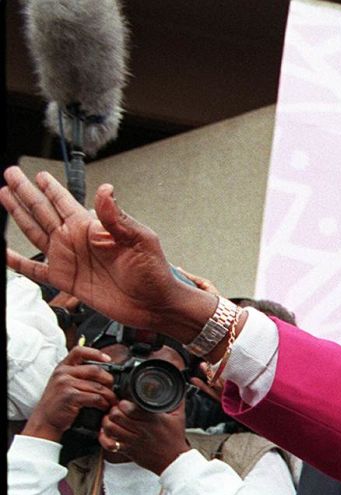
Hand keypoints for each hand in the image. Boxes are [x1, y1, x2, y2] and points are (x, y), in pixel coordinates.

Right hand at [1, 168, 216, 338]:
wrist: (156, 304)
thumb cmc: (154, 273)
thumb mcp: (140, 240)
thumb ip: (117, 217)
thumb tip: (106, 189)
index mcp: (92, 227)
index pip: (65, 201)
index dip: (50, 188)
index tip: (38, 174)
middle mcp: (76, 241)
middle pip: (43, 211)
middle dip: (25, 192)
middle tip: (10, 174)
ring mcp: (69, 259)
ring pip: (35, 233)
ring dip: (19, 215)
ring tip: (4, 196)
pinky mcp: (66, 281)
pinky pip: (35, 270)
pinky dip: (18, 263)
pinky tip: (4, 253)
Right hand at [22, 345, 115, 441]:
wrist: (45, 419)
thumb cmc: (58, 402)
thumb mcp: (63, 383)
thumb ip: (78, 374)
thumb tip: (103, 372)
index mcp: (62, 367)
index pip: (79, 351)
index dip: (96, 353)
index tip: (108, 359)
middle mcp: (63, 373)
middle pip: (95, 370)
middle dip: (109, 381)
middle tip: (113, 390)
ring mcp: (66, 384)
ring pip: (98, 386)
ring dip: (109, 395)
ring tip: (111, 401)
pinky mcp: (70, 396)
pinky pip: (95, 397)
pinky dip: (103, 403)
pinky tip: (103, 407)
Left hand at [100, 400, 190, 472]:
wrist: (174, 461)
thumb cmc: (175, 439)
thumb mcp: (179, 417)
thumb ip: (176, 401)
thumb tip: (177, 388)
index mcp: (152, 419)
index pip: (128, 407)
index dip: (123, 403)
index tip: (125, 403)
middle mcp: (141, 429)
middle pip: (115, 415)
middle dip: (113, 410)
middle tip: (117, 411)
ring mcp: (133, 441)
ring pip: (109, 427)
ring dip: (107, 421)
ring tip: (112, 420)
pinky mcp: (127, 450)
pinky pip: (108, 443)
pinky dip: (104, 437)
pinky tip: (108, 433)